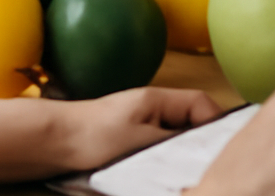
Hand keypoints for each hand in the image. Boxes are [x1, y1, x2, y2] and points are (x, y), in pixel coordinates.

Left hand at [60, 87, 223, 171]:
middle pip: (191, 121)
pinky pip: (158, 149)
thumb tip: (197, 147)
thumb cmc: (92, 135)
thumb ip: (172, 140)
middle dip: (199, 142)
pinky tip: (160, 174)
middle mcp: (153, 109)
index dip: (216, 122)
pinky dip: (163, 161)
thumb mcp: (139, 140)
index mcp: (158, 99)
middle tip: (204, 164)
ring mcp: (142, 125)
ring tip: (182, 171)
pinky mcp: (131, 142)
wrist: (53, 141)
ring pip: (175, 138)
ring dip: (179, 154)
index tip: (221, 147)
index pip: (201, 104)